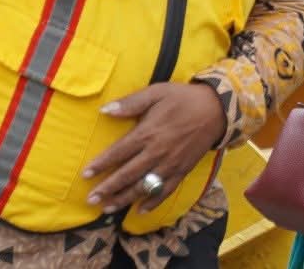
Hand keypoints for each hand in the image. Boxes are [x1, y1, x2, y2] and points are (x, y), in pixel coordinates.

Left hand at [83, 81, 225, 212]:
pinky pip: (165, 191)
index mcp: (148, 133)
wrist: (217, 108)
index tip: (86, 175)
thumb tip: (105, 110)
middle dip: (108, 188)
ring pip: (144, 186)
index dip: (101, 165)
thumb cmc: (183, 98)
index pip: (118, 153)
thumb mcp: (157, 92)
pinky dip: (152, 202)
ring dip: (124, 199)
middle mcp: (157, 152)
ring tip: (107, 208)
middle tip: (90, 200)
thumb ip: (131, 102)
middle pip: (128, 174)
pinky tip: (140, 210)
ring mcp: (170, 164)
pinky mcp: (182, 170)